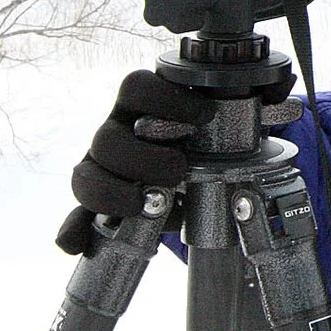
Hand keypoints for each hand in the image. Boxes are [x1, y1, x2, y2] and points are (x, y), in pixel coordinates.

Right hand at [56, 69, 215, 255]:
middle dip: (142, 160)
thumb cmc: (196, 146)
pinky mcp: (95, 203)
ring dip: (110, 194)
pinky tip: (75, 243)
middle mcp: (114, 134)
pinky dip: (74, 231)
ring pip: (85, 176)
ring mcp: (100, 168)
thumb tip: (256, 100)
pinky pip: (76, 218)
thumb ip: (220, 120)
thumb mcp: (206, 130)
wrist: (189, 182)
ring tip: (139, 205)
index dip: (166, 99)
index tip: (204, 115)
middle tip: (178, 171)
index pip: (136, 87)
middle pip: (107, 140)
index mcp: (138, 108)